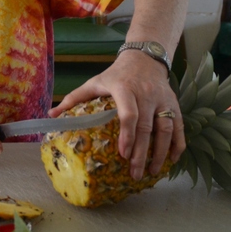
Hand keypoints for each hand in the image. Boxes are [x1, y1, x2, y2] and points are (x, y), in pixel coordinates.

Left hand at [49, 49, 184, 179]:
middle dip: (142, 152)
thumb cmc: (116, 74)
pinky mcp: (174, 103)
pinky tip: (172, 160)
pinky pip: (179, 126)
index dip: (127, 135)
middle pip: (146, 126)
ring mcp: (162, 99)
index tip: (123, 154)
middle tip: (134, 173)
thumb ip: (74, 98)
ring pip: (166, 128)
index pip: (129, 114)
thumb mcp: (95, 82)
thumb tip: (50, 115)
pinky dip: (178, 144)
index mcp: (124, 88)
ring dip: (161, 152)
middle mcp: (146, 94)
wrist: (145, 58)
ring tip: (152, 172)